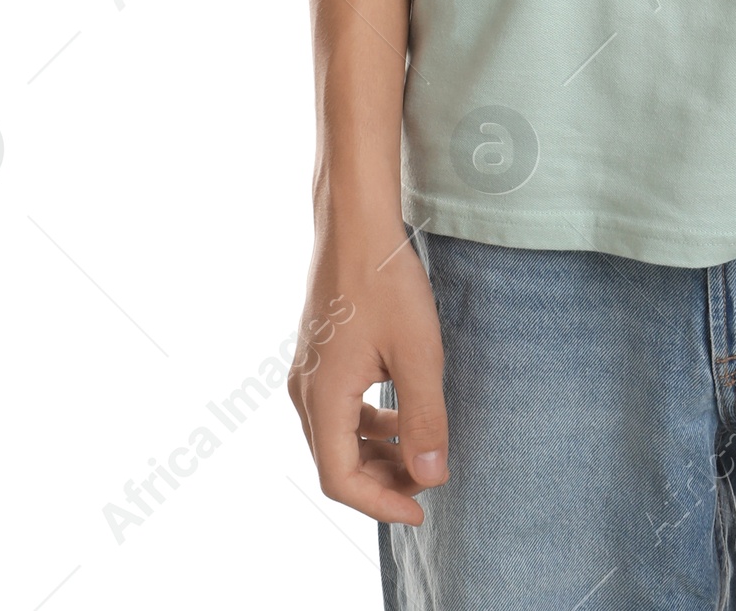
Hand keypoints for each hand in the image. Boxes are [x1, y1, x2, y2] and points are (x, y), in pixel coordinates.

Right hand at [288, 221, 448, 523]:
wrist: (356, 223)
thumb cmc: (387, 280)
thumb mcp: (418, 352)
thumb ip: (424, 418)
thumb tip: (431, 476)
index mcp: (322, 397)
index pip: (340, 479)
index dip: (381, 504)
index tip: (422, 511)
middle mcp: (305, 391)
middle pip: (335, 462)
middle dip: (382, 481)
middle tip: (429, 480)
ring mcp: (307, 373)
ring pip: (335, 438)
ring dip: (375, 454)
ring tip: (419, 452)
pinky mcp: (317, 357)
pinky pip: (337, 410)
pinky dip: (366, 426)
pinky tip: (399, 415)